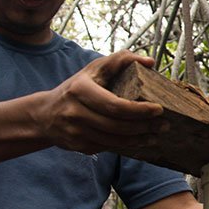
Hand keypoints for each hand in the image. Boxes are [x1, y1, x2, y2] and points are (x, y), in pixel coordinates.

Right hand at [32, 50, 166, 152]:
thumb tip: (149, 62)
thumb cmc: (77, 87)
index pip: (115, 105)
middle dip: (144, 127)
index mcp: (80, 90)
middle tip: (163, 125)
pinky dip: (125, 146)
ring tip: (155, 135)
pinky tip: (139, 141)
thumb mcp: (94, 69)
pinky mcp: (77, 146)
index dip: (139, 110)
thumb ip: (121, 60)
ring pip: (113, 141)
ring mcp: (74, 132)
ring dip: (138, 140)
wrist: (44, 114)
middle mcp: (75, 112)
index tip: (158, 109)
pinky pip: (106, 148)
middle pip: (117, 126)